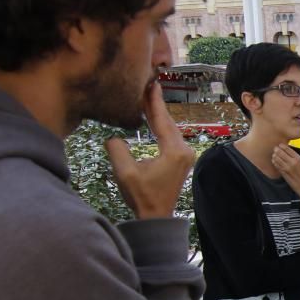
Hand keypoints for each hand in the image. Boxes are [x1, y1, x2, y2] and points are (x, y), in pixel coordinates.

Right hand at [104, 82, 194, 219]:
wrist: (156, 216)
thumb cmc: (141, 196)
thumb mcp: (124, 172)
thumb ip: (117, 149)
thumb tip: (114, 137)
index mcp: (174, 152)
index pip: (162, 121)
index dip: (154, 102)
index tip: (152, 84)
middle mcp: (184, 150)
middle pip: (168, 122)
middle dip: (156, 104)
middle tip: (148, 84)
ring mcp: (185, 155)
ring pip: (170, 129)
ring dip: (158, 114)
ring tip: (148, 96)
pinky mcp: (181, 159)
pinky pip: (170, 137)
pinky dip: (160, 126)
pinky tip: (152, 117)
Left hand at [271, 144, 299, 205]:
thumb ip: (293, 156)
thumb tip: (285, 149)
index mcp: (298, 158)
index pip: (287, 148)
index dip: (281, 146)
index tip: (279, 145)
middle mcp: (293, 162)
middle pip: (280, 152)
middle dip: (276, 150)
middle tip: (275, 150)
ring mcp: (287, 167)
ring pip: (277, 158)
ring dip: (274, 156)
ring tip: (274, 156)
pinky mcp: (283, 172)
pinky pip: (276, 164)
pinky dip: (274, 162)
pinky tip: (275, 161)